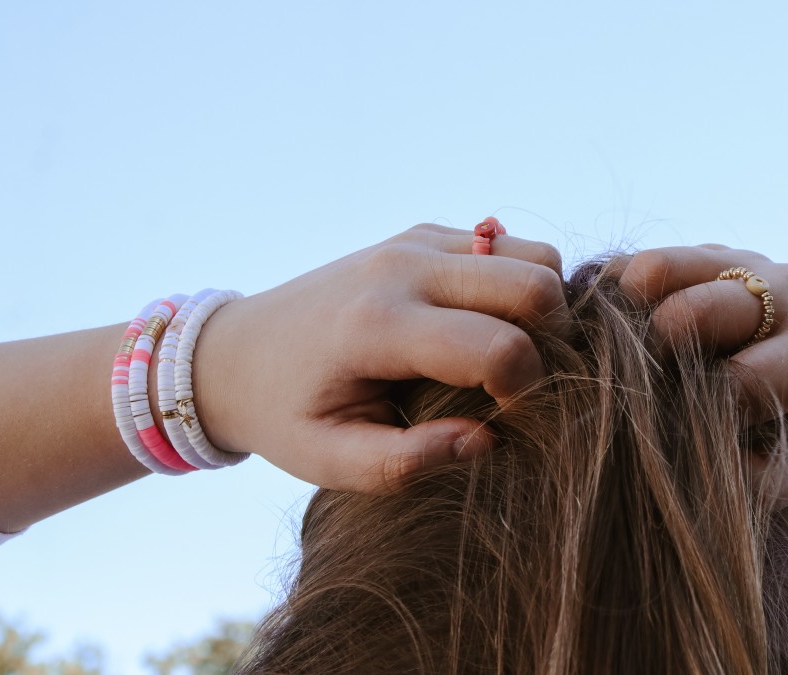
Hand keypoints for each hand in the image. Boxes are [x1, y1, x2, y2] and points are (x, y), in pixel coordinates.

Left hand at [192, 224, 568, 492]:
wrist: (236, 352)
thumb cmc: (284, 415)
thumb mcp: (330, 462)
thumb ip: (407, 463)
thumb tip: (487, 439)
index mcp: (378, 325)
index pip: (499, 346)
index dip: (526, 392)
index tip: (504, 421)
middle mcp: (403, 268)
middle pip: (536, 284)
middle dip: (552, 344)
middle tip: (519, 388)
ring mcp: (415, 241)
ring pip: (536, 257)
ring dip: (543, 311)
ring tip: (510, 358)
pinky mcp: (424, 235)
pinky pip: (509, 248)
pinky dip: (519, 287)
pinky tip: (486, 329)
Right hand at [615, 245, 787, 504]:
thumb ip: (765, 479)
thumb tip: (690, 467)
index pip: (742, 379)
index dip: (704, 420)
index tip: (690, 444)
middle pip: (696, 309)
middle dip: (655, 358)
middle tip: (643, 396)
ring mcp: (748, 263)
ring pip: (660, 268)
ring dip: (623, 316)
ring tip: (612, 359)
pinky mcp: (711, 254)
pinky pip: (645, 262)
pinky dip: (614, 295)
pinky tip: (608, 334)